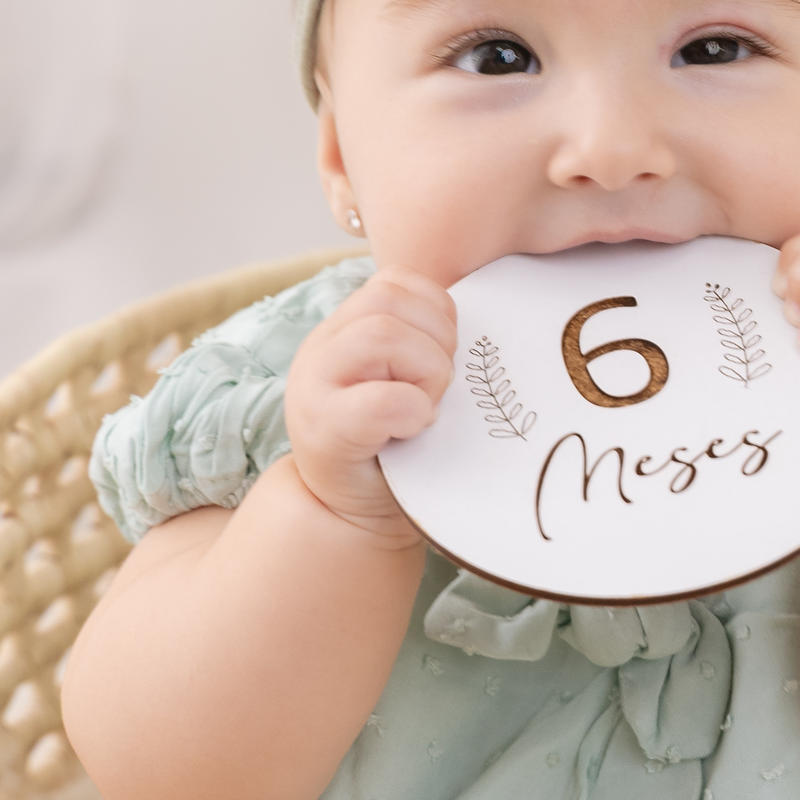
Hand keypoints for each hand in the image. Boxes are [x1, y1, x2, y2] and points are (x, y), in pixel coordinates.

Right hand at [284, 266, 456, 538]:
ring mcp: (313, 387)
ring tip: (424, 407)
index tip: (445, 355)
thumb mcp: (408, 381)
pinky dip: (411, 412)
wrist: (353, 518)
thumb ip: (425, 342)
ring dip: (425, 371)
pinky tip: (412, 430)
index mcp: (344, 329)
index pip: (395, 280)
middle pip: (386, 298)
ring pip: (381, 334)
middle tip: (438, 386)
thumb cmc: (398, 447)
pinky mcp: (322, 431)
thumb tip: (487, 320)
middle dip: (435, 339)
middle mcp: (320, 348)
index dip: (436, 311)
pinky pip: (381, 401)